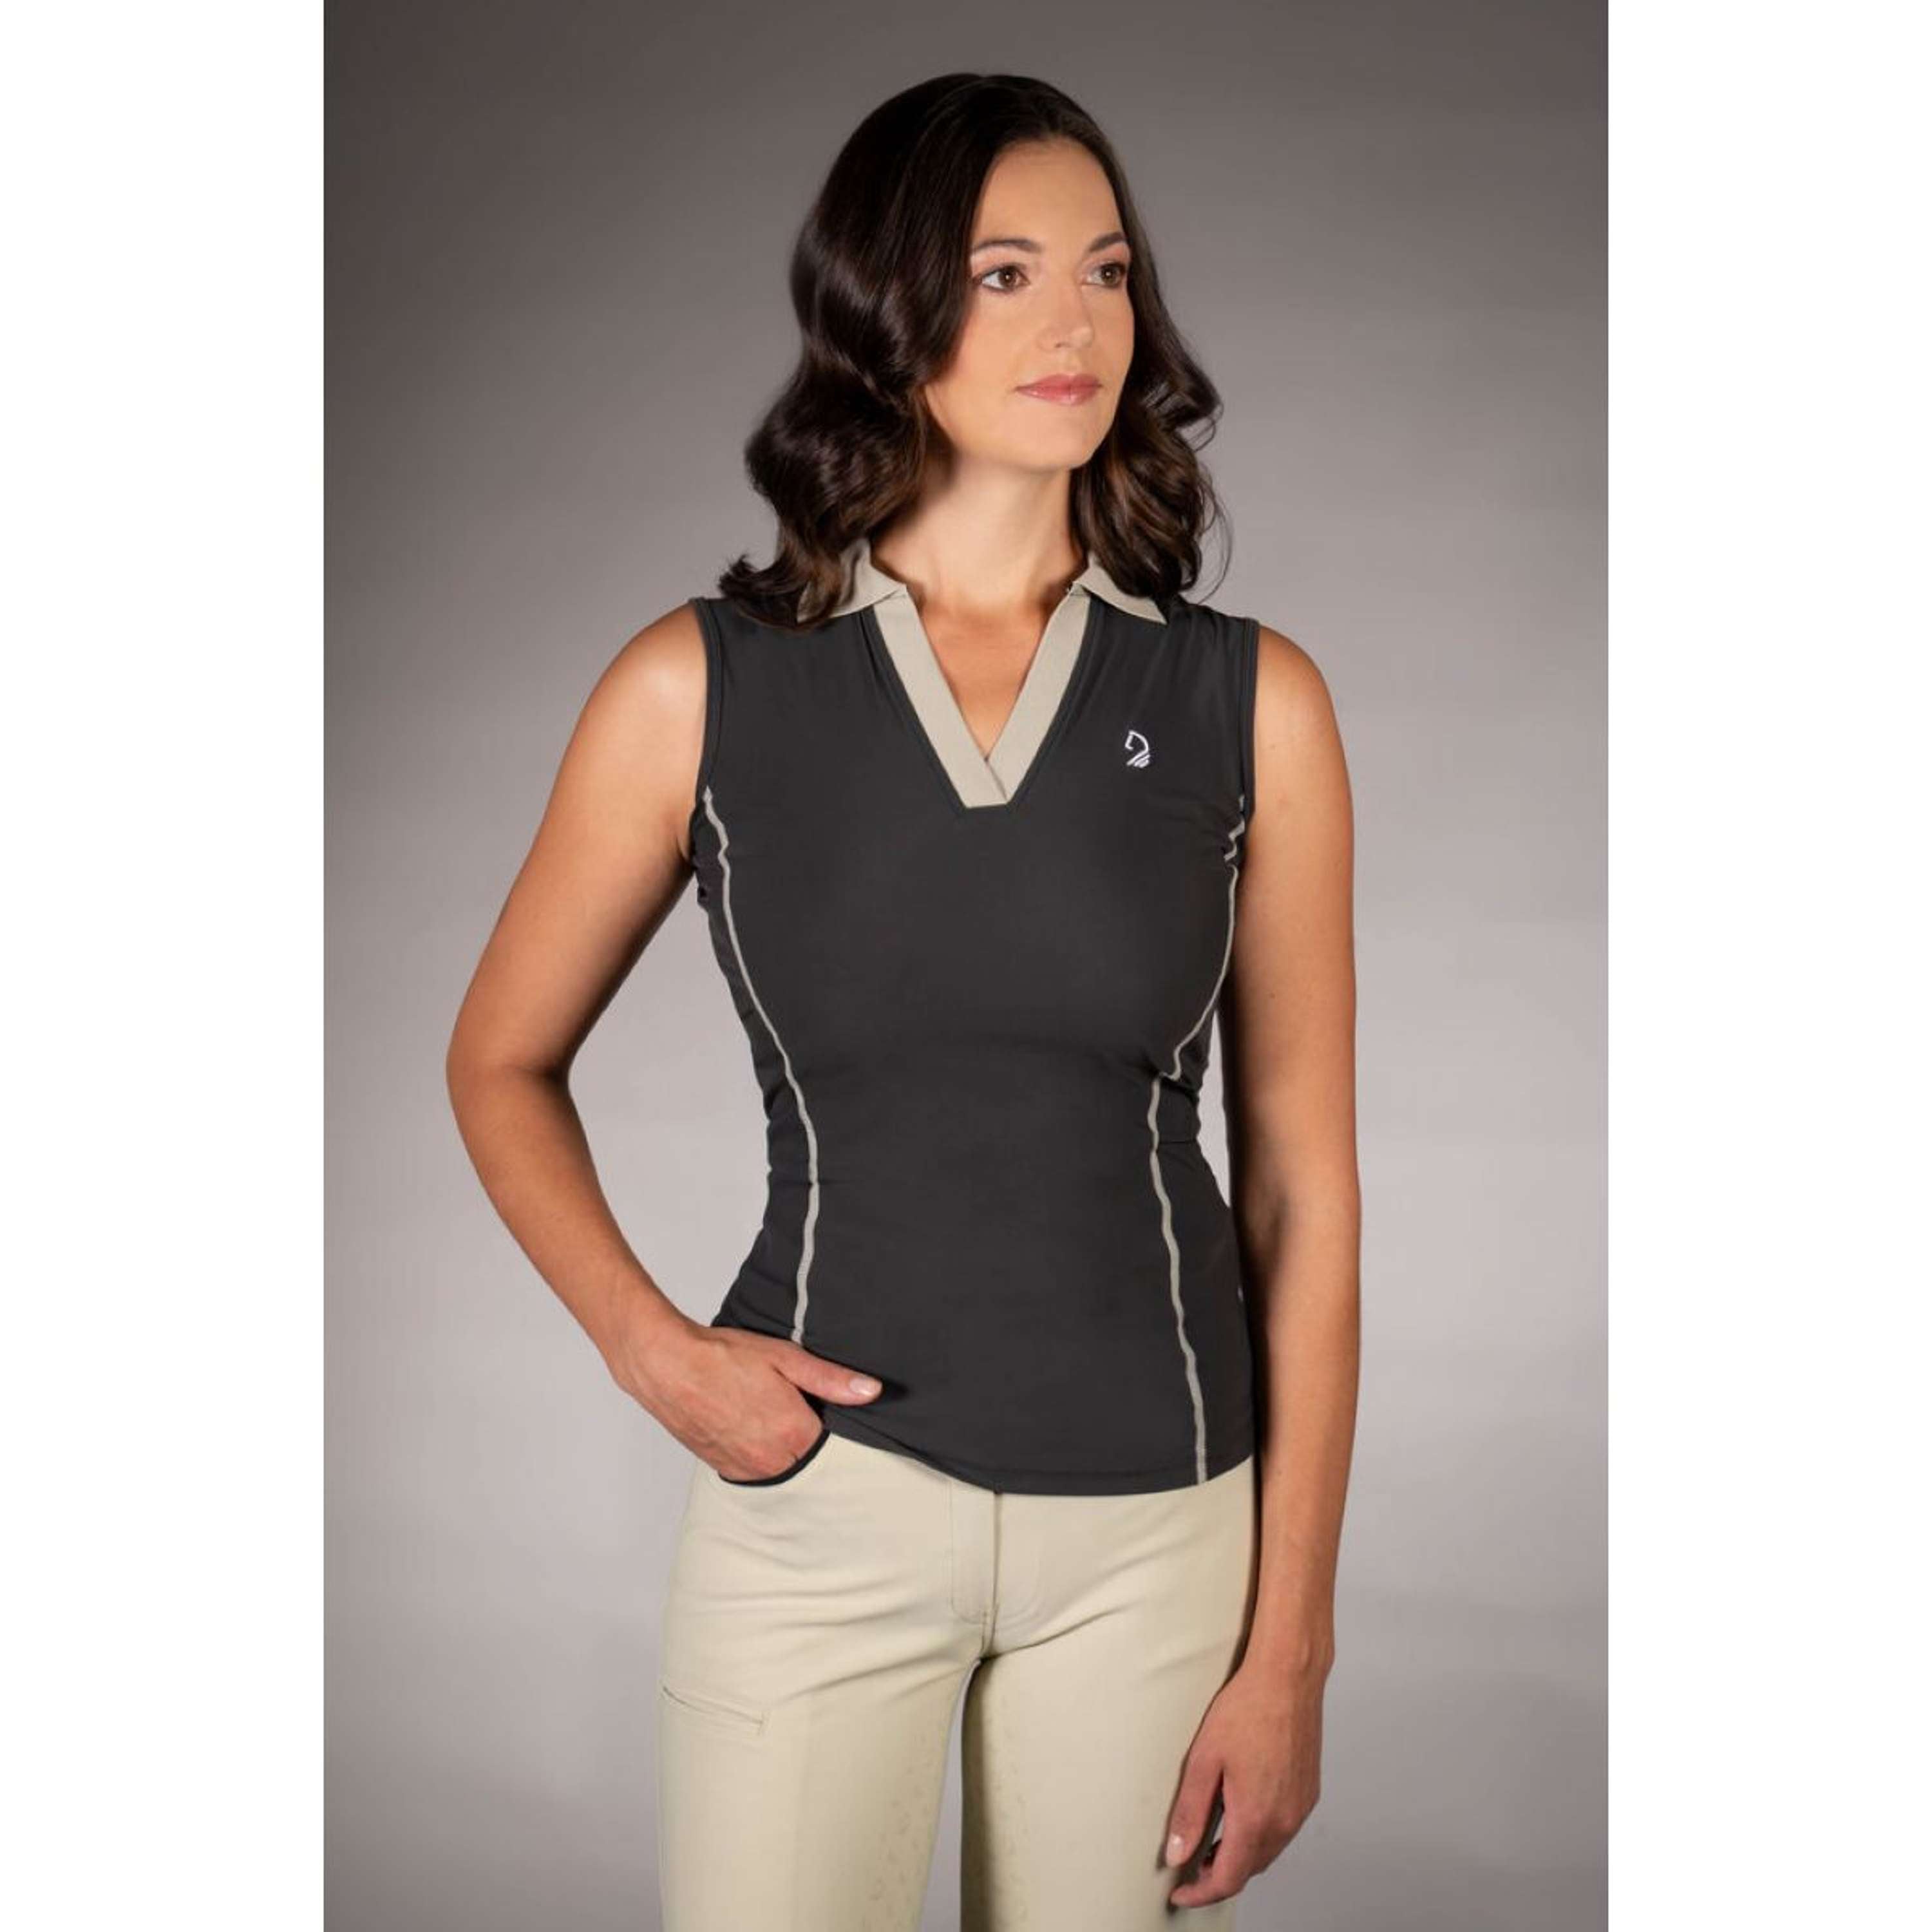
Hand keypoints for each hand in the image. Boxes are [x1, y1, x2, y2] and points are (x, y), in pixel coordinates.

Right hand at [608, 1310, 883, 1479]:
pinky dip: (758, 1455)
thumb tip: (872, 1391)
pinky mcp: (722, 1468)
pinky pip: (753, 1471)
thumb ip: (831, 1380)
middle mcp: (770, 1462)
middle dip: (809, 1441)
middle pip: (807, 1462)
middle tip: (798, 1411)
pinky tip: (751, 1427)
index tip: (826, 1412)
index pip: (834, 1447)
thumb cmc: (723, 1356)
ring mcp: (744, 1469)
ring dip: (782, 1450)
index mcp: (794, 1435)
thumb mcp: (786, 1358)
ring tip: (771, 1417)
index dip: (831, 1425)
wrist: (666, 1364)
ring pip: (780, 1469)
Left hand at [1162, 1659, 1324, 1908]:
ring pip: (1267, 1852)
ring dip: (1240, 1858)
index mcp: (1256, 1817)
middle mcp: (1284, 1821)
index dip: (1200, 1893)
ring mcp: (1300, 1808)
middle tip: (1190, 1868)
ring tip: (1212, 1845)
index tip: (1180, 1894)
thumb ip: (1190, 1813)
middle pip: (1249, 1870)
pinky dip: (1259, 1837)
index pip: (1227, 1878)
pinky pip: (1282, 1831)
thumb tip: (1176, 1853)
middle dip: (1218, 1877)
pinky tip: (1242, 1818)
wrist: (1289, 1678)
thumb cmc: (1247, 1709)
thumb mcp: (1204, 1760)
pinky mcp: (1308, 1794)